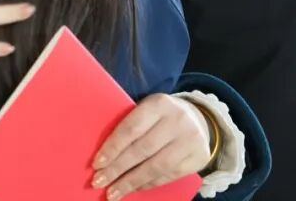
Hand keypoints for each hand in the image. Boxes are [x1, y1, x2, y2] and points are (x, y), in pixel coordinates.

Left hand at [91, 94, 211, 199]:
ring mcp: (190, 140)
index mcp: (158, 104)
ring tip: (113, 193)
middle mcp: (177, 121)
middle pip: (142, 149)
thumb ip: (131, 125)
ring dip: (131, 182)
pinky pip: (169, 175)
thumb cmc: (161, 116)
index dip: (113, 148)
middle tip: (99, 182)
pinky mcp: (198, 158)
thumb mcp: (148, 110)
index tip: (96, 164)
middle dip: (117, 169)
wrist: (199, 119)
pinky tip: (134, 188)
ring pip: (156, 166)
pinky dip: (149, 184)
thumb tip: (104, 156)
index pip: (131, 128)